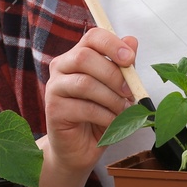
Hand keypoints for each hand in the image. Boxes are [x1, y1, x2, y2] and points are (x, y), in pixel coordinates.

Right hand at [43, 27, 137, 174]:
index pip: (92, 37)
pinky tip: (112, 122)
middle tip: (130, 91)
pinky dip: (105, 116)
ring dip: (111, 98)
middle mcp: (61, 67)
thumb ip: (122, 66)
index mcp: (77, 56)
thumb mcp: (116, 89)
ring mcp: (54, 88)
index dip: (112, 44)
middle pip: (85, 57)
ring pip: (85, 83)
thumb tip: (132, 41)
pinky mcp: (54, 110)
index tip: (130, 59)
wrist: (80, 149)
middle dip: (113, 74)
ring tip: (123, 110)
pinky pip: (84, 108)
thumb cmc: (98, 116)